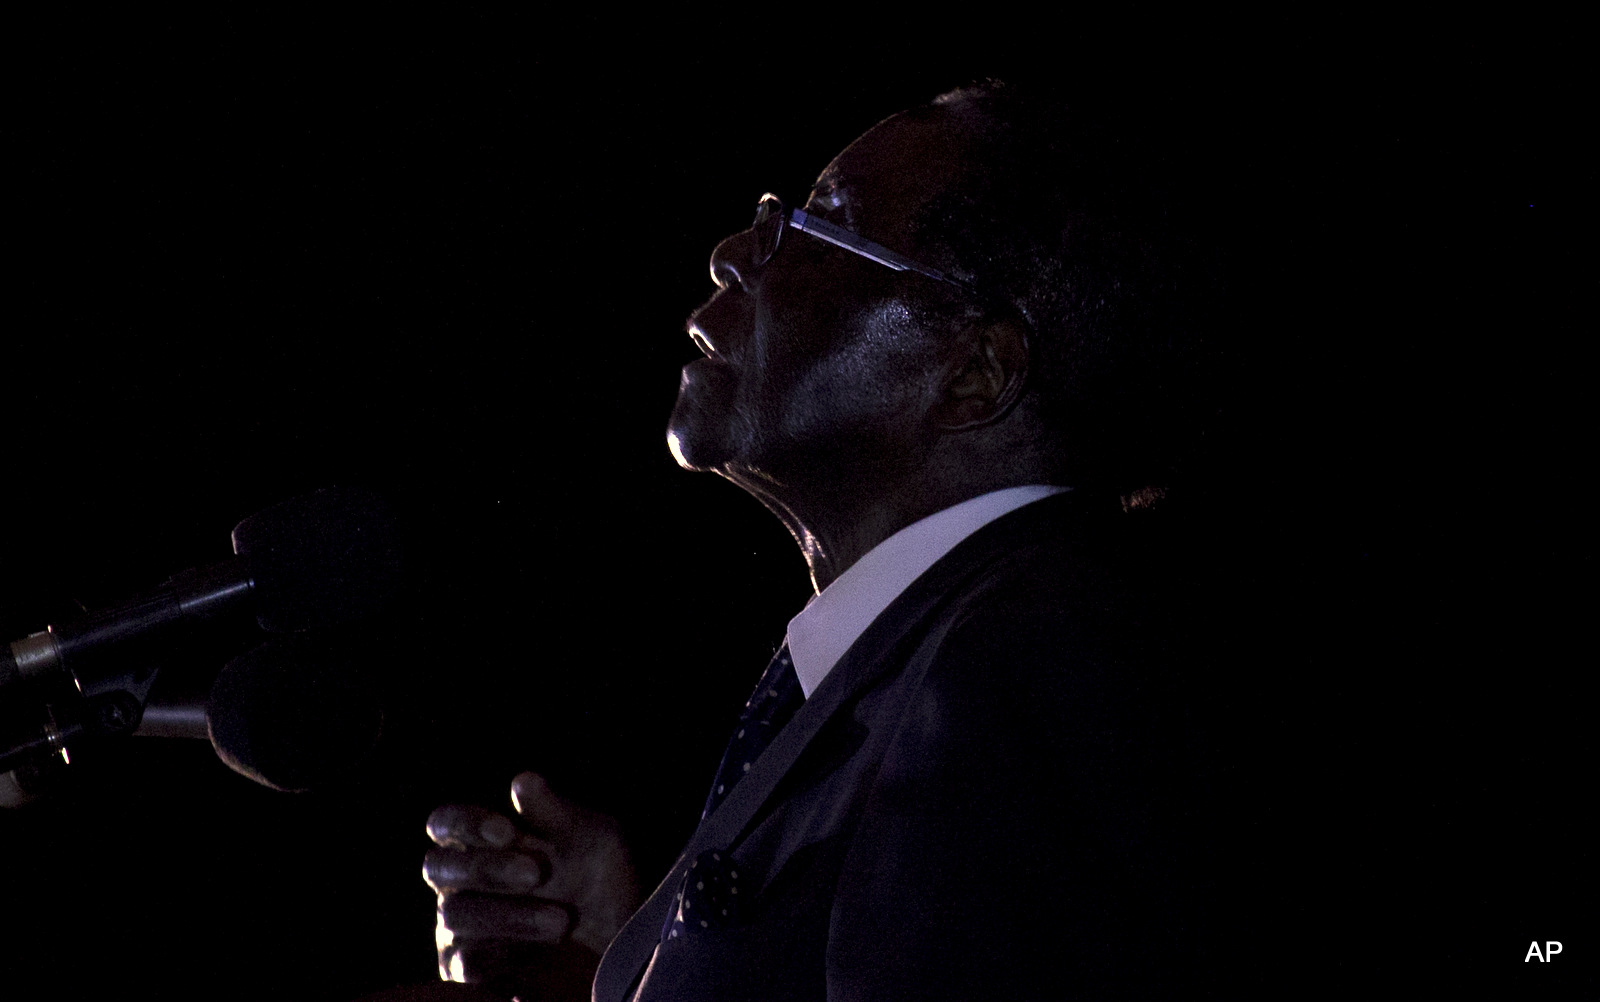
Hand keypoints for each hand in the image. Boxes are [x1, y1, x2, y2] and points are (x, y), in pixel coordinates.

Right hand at [425, 772, 641, 992]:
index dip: (465, 824)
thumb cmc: (600, 877)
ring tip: (561, 921)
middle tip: (537, 872)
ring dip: (510, 915)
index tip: (507, 830)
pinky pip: (467, 966)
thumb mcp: (593, 840)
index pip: (443, 823)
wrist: (623, 940)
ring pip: (457, 916)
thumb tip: (523, 780)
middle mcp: (460, 883)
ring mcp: (460, 929)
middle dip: (487, 868)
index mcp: (480, 842)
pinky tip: (539, 956)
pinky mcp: (471, 974)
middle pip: (439, 868)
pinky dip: (503, 956)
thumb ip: (555, 814)